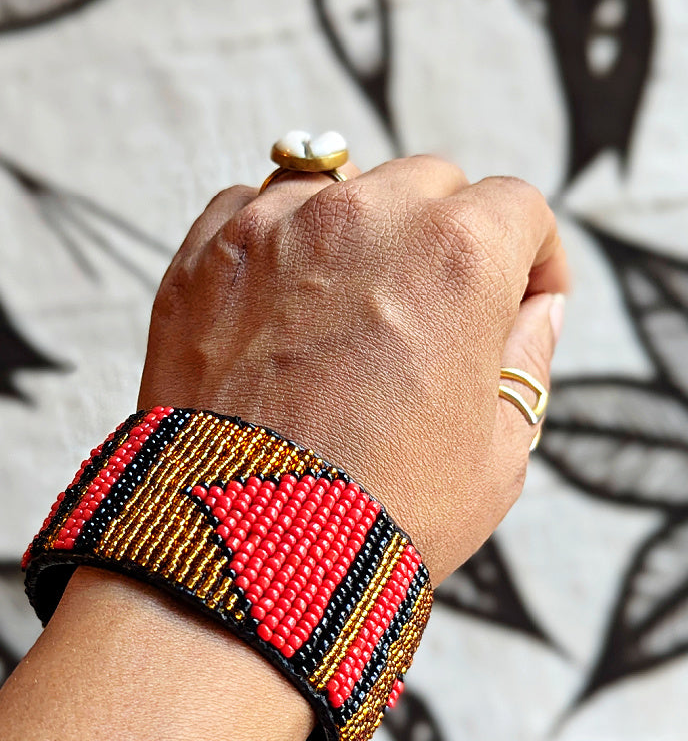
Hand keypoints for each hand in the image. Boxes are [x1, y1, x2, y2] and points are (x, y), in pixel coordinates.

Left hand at [138, 155, 568, 583]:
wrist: (244, 553)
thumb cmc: (384, 514)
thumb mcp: (500, 452)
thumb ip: (528, 359)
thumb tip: (538, 309)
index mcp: (457, 253)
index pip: (516, 210)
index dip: (529, 259)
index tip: (519, 301)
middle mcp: (364, 217)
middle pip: (428, 186)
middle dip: (446, 237)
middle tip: (433, 313)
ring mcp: (273, 228)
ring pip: (339, 187)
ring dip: (359, 232)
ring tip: (351, 310)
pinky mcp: (203, 257)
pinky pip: (253, 210)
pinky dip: (278, 244)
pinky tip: (283, 308)